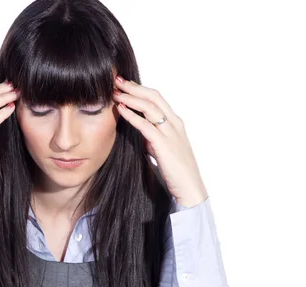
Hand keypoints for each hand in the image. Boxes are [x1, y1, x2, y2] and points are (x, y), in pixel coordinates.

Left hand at [112, 75, 207, 207]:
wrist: (189, 188)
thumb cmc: (176, 171)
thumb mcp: (163, 149)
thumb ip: (153, 139)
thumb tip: (140, 133)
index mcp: (175, 123)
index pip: (157, 98)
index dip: (140, 89)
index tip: (124, 84)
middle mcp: (174, 124)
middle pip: (153, 97)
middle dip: (134, 87)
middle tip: (116, 80)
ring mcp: (171, 133)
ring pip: (150, 107)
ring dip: (131, 97)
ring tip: (115, 93)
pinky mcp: (163, 145)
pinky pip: (145, 125)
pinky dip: (132, 115)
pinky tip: (120, 109)